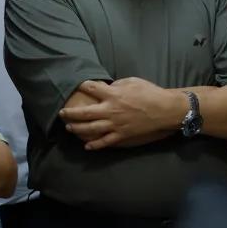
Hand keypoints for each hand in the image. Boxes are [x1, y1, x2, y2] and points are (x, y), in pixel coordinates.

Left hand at [59, 78, 186, 150]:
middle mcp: (110, 110)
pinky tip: (86, 146)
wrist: (164, 110)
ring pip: (90, 129)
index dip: (82, 86)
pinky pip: (104, 142)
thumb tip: (108, 87)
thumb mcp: (132, 81)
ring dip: (77, 129)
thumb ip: (117, 84)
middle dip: (70, 113)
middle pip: (84, 113)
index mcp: (113, 94)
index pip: (91, 88)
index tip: (75, 86)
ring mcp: (115, 125)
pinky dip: (94, 145)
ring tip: (69, 128)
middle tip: (62, 113)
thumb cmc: (149, 92)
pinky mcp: (121, 136)